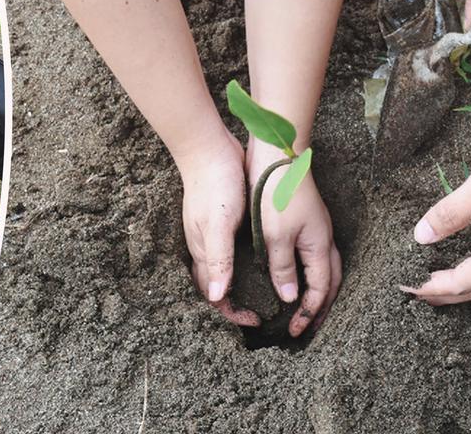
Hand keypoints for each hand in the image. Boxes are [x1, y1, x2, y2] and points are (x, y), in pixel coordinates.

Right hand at [180, 134, 257, 326]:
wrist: (208, 148)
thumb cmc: (213, 185)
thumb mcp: (218, 224)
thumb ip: (218, 259)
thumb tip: (217, 296)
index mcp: (203, 251)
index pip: (213, 294)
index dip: (232, 312)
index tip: (257, 321)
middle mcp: (207, 246)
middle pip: (219, 286)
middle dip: (238, 303)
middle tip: (265, 312)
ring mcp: (214, 233)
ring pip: (226, 269)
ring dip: (243, 285)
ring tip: (267, 292)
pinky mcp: (225, 220)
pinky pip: (233, 251)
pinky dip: (246, 263)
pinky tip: (263, 260)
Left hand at [250, 141, 341, 336]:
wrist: (277, 151)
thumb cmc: (275, 192)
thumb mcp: (274, 235)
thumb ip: (282, 268)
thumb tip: (291, 299)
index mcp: (318, 245)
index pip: (321, 289)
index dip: (309, 313)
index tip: (295, 331)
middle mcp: (322, 238)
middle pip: (330, 281)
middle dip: (321, 308)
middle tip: (306, 328)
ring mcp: (315, 227)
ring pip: (324, 267)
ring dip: (317, 291)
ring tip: (303, 309)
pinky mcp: (304, 219)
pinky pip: (312, 254)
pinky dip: (308, 272)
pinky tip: (293, 274)